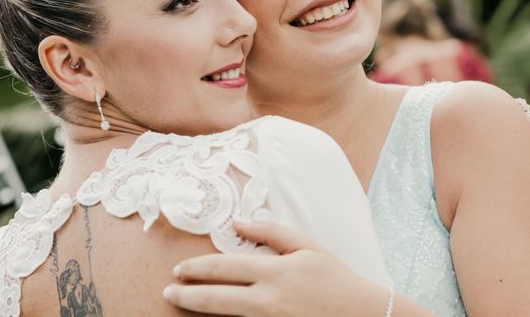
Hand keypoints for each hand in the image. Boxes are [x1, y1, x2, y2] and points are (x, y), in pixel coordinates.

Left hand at [163, 220, 388, 315]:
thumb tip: (238, 222)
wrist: (361, 315)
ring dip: (199, 310)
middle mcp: (267, 301)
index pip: (224, 268)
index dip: (197, 269)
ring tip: (180, 303)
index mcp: (274, 272)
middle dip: (186, 295)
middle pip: (215, 298)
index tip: (179, 270)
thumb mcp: (307, 246)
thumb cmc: (334, 278)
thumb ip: (271, 232)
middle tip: (167, 292)